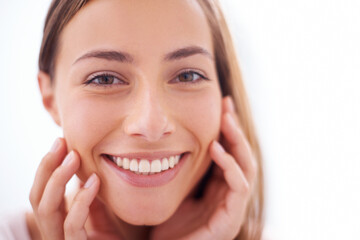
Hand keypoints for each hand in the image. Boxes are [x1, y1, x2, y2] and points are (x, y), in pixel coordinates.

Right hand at [29, 138, 118, 239]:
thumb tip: (87, 176)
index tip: (60, 142)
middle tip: (60, 142)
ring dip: (58, 179)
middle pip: (37, 198)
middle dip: (47, 167)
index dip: (47, 167)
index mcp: (57, 223)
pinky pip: (72, 225)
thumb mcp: (101, 216)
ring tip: (74, 156)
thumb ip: (90, 200)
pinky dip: (81, 200)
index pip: (42, 193)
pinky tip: (94, 181)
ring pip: (47, 209)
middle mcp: (54, 233)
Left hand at [150, 96, 257, 239]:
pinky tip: (217, 149)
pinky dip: (231, 166)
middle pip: (240, 155)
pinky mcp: (230, 220)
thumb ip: (175, 166)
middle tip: (226, 104)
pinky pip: (239, 188)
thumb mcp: (170, 187)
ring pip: (245, 167)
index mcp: (215, 187)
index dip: (225, 129)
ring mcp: (230, 207)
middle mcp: (226, 195)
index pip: (227, 152)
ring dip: (237, 142)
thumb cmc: (164, 225)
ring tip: (226, 119)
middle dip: (234, 129)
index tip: (219, 105)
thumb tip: (161, 136)